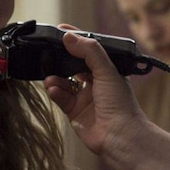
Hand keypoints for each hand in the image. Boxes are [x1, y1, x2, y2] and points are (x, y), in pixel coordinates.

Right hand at [43, 27, 147, 158]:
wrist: (120, 136)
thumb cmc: (120, 104)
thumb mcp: (107, 71)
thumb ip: (89, 51)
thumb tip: (69, 37)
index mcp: (106, 70)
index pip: (88, 50)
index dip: (75, 41)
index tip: (61, 32)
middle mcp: (95, 82)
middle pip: (73, 65)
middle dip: (61, 60)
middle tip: (49, 53)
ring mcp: (83, 97)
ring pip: (63, 82)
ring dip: (55, 78)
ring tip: (51, 79)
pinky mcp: (74, 111)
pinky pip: (60, 97)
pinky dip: (55, 92)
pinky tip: (54, 90)